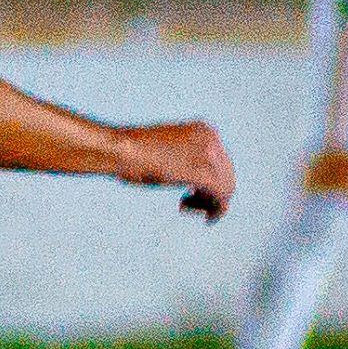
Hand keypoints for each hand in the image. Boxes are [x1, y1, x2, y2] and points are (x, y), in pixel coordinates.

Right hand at [115, 121, 235, 219]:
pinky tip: (207, 218)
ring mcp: (209, 155)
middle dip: (210, 193)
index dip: (209, 181)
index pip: (221, 160)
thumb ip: (183, 157)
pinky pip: (222, 197)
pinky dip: (217, 210)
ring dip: (210, 202)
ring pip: (226, 187)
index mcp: (203, 129)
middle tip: (186, 203)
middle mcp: (211, 139)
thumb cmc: (131, 151)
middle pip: (226, 174)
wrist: (121, 148)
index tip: (191, 192)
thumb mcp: (165, 148)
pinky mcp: (203, 173)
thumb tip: (192, 176)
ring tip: (186, 206)